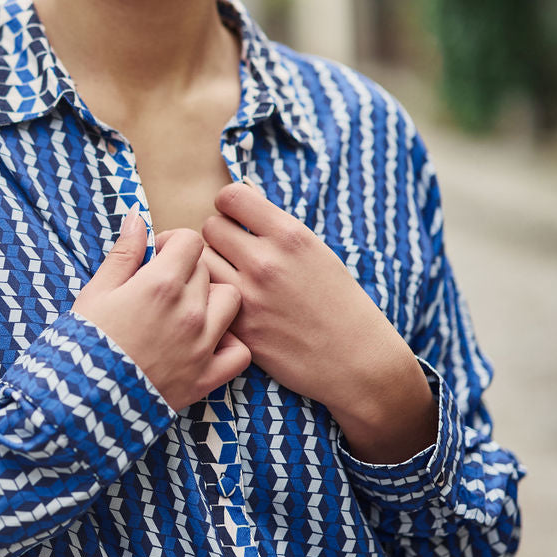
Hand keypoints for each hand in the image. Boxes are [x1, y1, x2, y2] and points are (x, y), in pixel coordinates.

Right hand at [73, 212, 249, 411]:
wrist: (81, 403)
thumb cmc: (83, 343)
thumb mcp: (96, 292)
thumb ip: (124, 252)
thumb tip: (137, 217)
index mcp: (161, 284)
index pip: (191, 241)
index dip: (173, 242)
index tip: (157, 255)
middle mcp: (189, 312)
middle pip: (207, 269)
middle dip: (186, 270)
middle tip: (161, 286)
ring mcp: (202, 346)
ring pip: (231, 301)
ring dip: (213, 299)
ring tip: (187, 310)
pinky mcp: (206, 378)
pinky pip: (240, 352)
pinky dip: (229, 344)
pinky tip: (207, 342)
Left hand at [201, 183, 435, 462]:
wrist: (356, 360)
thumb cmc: (340, 303)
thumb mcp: (318, 252)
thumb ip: (278, 228)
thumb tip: (245, 196)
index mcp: (290, 236)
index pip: (231, 197)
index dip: (229, 205)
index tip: (235, 218)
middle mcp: (266, 262)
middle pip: (210, 227)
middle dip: (218, 237)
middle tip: (232, 251)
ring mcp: (249, 296)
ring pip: (200, 262)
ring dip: (210, 266)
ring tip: (228, 276)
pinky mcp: (240, 328)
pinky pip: (207, 297)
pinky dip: (212, 297)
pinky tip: (228, 303)